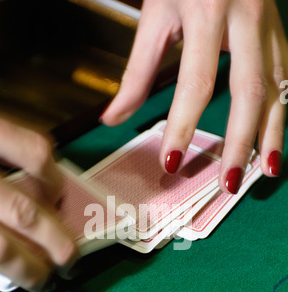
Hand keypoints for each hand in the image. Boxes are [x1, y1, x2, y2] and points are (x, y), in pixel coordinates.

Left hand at [0, 115, 78, 291]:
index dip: (28, 272)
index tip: (43, 282)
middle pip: (23, 217)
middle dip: (57, 247)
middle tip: (70, 263)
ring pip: (31, 177)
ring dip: (56, 209)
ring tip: (63, 224)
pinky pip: (26, 142)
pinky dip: (47, 166)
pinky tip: (49, 183)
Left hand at [101, 0, 287, 193]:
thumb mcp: (155, 14)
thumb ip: (136, 71)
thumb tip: (112, 118)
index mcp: (207, 10)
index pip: (197, 82)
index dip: (184, 125)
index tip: (171, 162)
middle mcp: (246, 17)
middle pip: (248, 91)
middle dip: (238, 143)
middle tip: (226, 183)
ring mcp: (269, 25)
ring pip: (277, 88)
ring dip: (270, 135)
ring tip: (262, 173)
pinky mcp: (279, 33)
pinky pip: (285, 78)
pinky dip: (279, 114)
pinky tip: (272, 140)